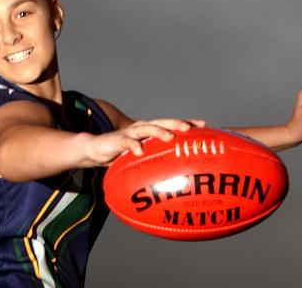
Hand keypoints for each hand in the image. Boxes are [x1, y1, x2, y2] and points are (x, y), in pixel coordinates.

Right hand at [84, 118, 205, 164]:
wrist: (97, 148)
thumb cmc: (123, 154)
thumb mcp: (142, 156)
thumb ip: (156, 161)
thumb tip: (178, 178)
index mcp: (151, 130)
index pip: (172, 125)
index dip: (187, 123)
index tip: (203, 125)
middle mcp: (143, 128)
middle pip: (163, 122)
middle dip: (176, 123)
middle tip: (188, 128)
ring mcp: (131, 133)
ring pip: (147, 128)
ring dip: (158, 131)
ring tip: (169, 137)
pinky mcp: (118, 140)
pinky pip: (127, 142)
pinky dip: (134, 145)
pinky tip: (140, 151)